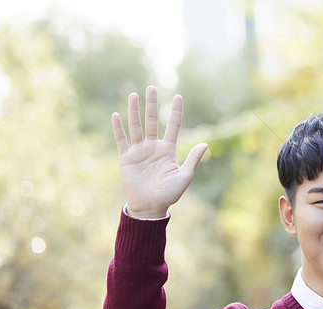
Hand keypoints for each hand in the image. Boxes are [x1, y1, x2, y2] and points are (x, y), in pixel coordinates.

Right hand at [112, 86, 206, 218]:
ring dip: (134, 111)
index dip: (175, 112)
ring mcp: (139, 151)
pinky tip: (116, 114)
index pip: (173, 126)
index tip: (178, 97)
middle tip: (151, 87)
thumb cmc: (169, 194)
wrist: (150, 207)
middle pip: (152, 121)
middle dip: (152, 105)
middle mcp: (153, 147)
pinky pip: (122, 140)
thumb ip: (193, 159)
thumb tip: (206, 144)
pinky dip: (118, 128)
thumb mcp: (184, 176)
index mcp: (168, 150)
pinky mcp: (126, 158)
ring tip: (134, 94)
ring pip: (136, 126)